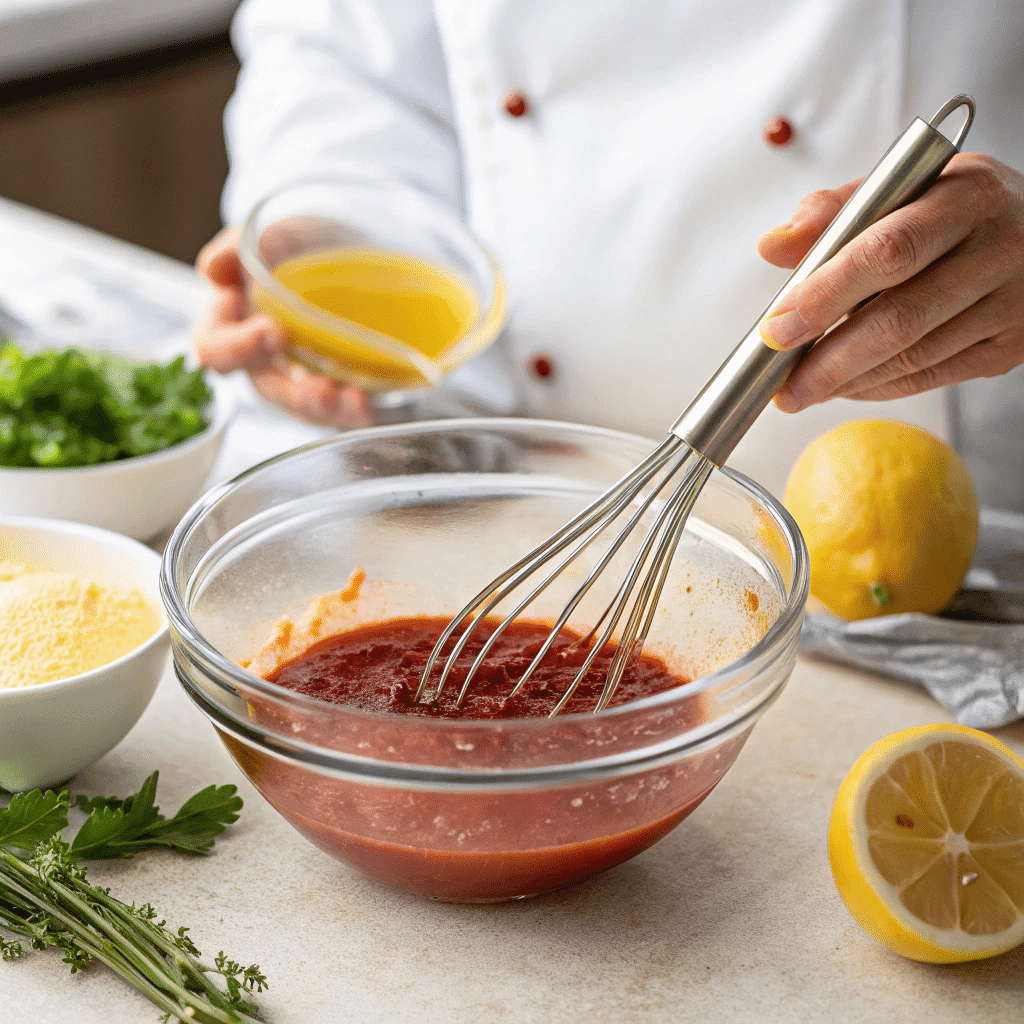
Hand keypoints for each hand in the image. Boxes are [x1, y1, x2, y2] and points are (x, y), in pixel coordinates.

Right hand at [193, 227, 372, 427]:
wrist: (345, 248)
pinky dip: (353, 410)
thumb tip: (212, 268)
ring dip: (328, 407)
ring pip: (304, 406)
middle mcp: (260, 358)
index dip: (237, 347)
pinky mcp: (333, 386)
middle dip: (295, 392)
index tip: (272, 329)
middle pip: (267, 388)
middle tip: (323, 386)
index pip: (213, 346)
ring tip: (354, 399)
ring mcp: (297, 377)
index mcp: (231, 322)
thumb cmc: (295, 244)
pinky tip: (367, 403)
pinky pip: (339, 410)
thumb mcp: (271, 234)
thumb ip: (239, 247)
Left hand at [756, 153, 1023, 411]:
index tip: (777, 327)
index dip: (826, 294)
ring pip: (914, 356)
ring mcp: (1013, 302)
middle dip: (829, 359)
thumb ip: (832, 213)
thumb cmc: (953, 209)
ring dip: (848, 381)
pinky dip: (878, 387)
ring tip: (803, 390)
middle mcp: (1000, 248)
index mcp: (968, 195)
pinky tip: (845, 387)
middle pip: (900, 318)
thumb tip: (772, 246)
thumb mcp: (900, 189)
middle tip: (783, 383)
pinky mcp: (1010, 346)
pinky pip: (932, 376)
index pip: (888, 251)